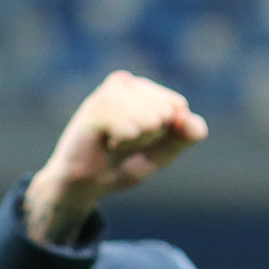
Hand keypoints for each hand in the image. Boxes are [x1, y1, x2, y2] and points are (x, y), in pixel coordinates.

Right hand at [23, 71, 206, 246]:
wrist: (82, 185)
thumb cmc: (119, 165)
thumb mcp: (161, 153)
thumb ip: (184, 136)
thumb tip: (187, 116)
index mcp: (143, 89)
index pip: (177, 105)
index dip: (164, 132)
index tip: (139, 140)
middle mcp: (126, 83)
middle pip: (167, 111)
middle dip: (151, 136)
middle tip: (123, 143)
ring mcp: (110, 92)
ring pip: (151, 119)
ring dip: (135, 142)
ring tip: (113, 143)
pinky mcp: (97, 105)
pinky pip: (132, 128)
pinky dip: (123, 143)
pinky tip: (105, 142)